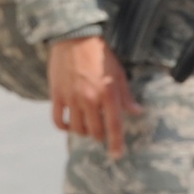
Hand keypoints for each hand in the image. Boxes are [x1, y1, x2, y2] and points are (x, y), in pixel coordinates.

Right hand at [48, 35, 141, 159]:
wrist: (75, 38)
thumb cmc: (100, 55)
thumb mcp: (118, 73)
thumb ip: (126, 96)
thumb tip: (136, 112)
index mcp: (108, 94)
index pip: (113, 126)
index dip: (116, 143)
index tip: (116, 155)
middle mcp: (89, 99)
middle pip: (94, 131)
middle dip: (99, 135)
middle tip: (101, 131)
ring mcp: (72, 98)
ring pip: (77, 129)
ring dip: (83, 131)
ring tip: (87, 125)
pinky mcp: (57, 95)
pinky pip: (58, 120)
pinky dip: (64, 127)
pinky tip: (70, 124)